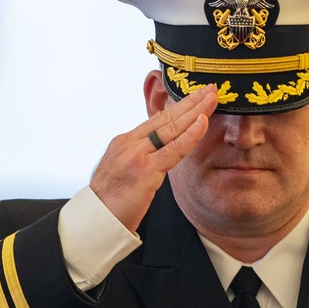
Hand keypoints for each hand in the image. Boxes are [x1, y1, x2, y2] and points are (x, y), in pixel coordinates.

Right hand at [90, 84, 217, 233]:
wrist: (96, 220)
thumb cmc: (110, 202)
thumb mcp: (122, 171)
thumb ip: (140, 157)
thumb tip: (158, 150)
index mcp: (125, 142)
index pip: (157, 119)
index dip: (179, 106)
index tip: (196, 95)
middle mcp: (129, 143)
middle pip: (166, 117)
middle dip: (191, 101)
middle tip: (211, 87)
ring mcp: (136, 155)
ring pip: (172, 128)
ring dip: (195, 110)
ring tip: (212, 97)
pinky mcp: (145, 170)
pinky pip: (173, 149)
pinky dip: (190, 134)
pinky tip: (203, 122)